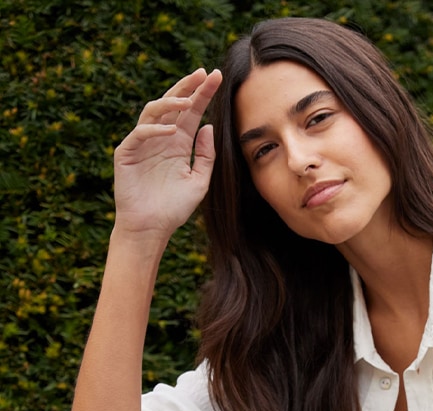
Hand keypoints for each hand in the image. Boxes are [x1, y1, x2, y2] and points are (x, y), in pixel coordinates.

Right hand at [113, 68, 221, 240]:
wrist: (151, 228)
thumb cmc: (174, 208)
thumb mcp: (199, 182)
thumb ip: (205, 156)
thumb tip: (208, 127)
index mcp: (178, 142)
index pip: (192, 112)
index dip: (203, 94)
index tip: (217, 77)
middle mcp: (161, 137)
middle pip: (173, 103)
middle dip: (187, 87)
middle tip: (203, 73)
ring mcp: (142, 142)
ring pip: (154, 110)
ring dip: (171, 102)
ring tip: (189, 100)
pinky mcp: (127, 152)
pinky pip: (140, 133)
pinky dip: (155, 129)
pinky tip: (170, 130)